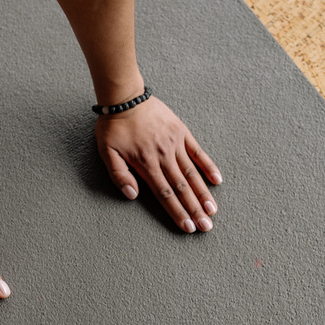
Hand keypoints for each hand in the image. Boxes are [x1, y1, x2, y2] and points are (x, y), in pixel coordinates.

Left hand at [95, 97, 222, 232]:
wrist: (125, 97)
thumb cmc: (114, 127)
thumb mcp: (107, 153)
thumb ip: (119, 175)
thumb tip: (132, 195)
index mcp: (146, 164)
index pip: (165, 194)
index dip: (177, 212)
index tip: (188, 227)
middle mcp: (163, 156)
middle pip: (182, 188)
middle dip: (195, 209)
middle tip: (207, 226)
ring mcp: (175, 144)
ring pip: (192, 173)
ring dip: (203, 193)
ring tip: (213, 210)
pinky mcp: (181, 132)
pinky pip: (198, 151)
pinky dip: (208, 166)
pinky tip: (218, 180)